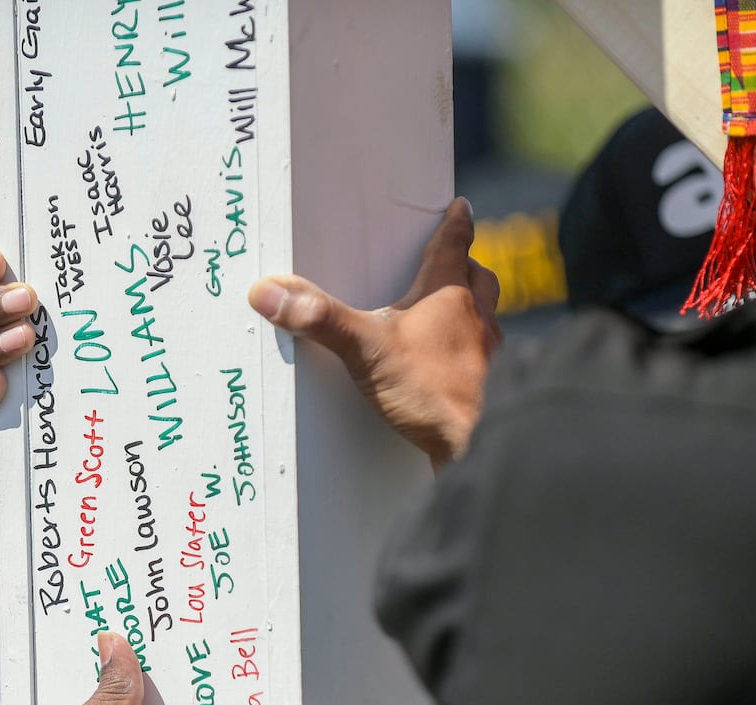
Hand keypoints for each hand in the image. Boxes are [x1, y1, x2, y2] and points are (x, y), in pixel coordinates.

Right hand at [248, 198, 501, 467]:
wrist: (466, 449)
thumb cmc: (423, 390)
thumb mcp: (363, 349)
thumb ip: (318, 318)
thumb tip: (269, 293)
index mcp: (449, 293)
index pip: (455, 244)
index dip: (457, 222)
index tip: (461, 205)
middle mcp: (475, 316)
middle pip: (478, 277)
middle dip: (465, 264)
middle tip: (452, 259)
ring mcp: (485, 352)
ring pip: (486, 313)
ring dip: (471, 304)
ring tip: (449, 308)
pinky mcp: (485, 385)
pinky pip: (482, 352)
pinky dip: (469, 345)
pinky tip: (450, 359)